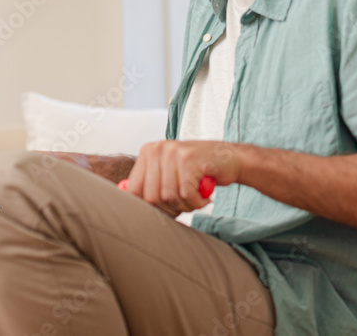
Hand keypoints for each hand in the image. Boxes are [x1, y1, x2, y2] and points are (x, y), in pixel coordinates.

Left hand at [123, 140, 239, 216]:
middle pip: (151, 197)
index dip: (150, 207)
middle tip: (185, 204)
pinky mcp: (190, 159)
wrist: (231, 159)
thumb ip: (149, 186)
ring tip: (196, 197)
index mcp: (148, 152)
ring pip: (169, 196)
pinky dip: (197, 202)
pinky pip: (186, 194)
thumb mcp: (169, 173)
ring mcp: (174, 151)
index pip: (133, 190)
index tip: (166, 208)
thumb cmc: (199, 170)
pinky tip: (204, 196)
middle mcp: (158, 148)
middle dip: (170, 207)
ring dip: (186, 205)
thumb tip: (125, 207)